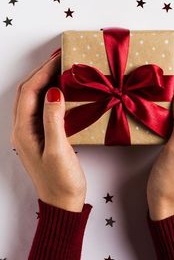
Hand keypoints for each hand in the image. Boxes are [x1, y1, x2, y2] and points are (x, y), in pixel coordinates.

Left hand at [11, 50, 86, 211]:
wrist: (63, 202)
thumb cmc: (61, 180)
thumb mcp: (57, 150)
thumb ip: (53, 120)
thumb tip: (53, 91)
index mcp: (23, 131)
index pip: (29, 92)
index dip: (43, 71)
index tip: (59, 57)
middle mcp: (23, 129)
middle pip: (29, 92)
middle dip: (43, 72)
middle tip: (61, 58)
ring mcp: (32, 133)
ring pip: (35, 99)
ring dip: (47, 81)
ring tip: (63, 68)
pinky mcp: (42, 136)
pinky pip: (43, 108)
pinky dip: (52, 94)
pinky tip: (64, 91)